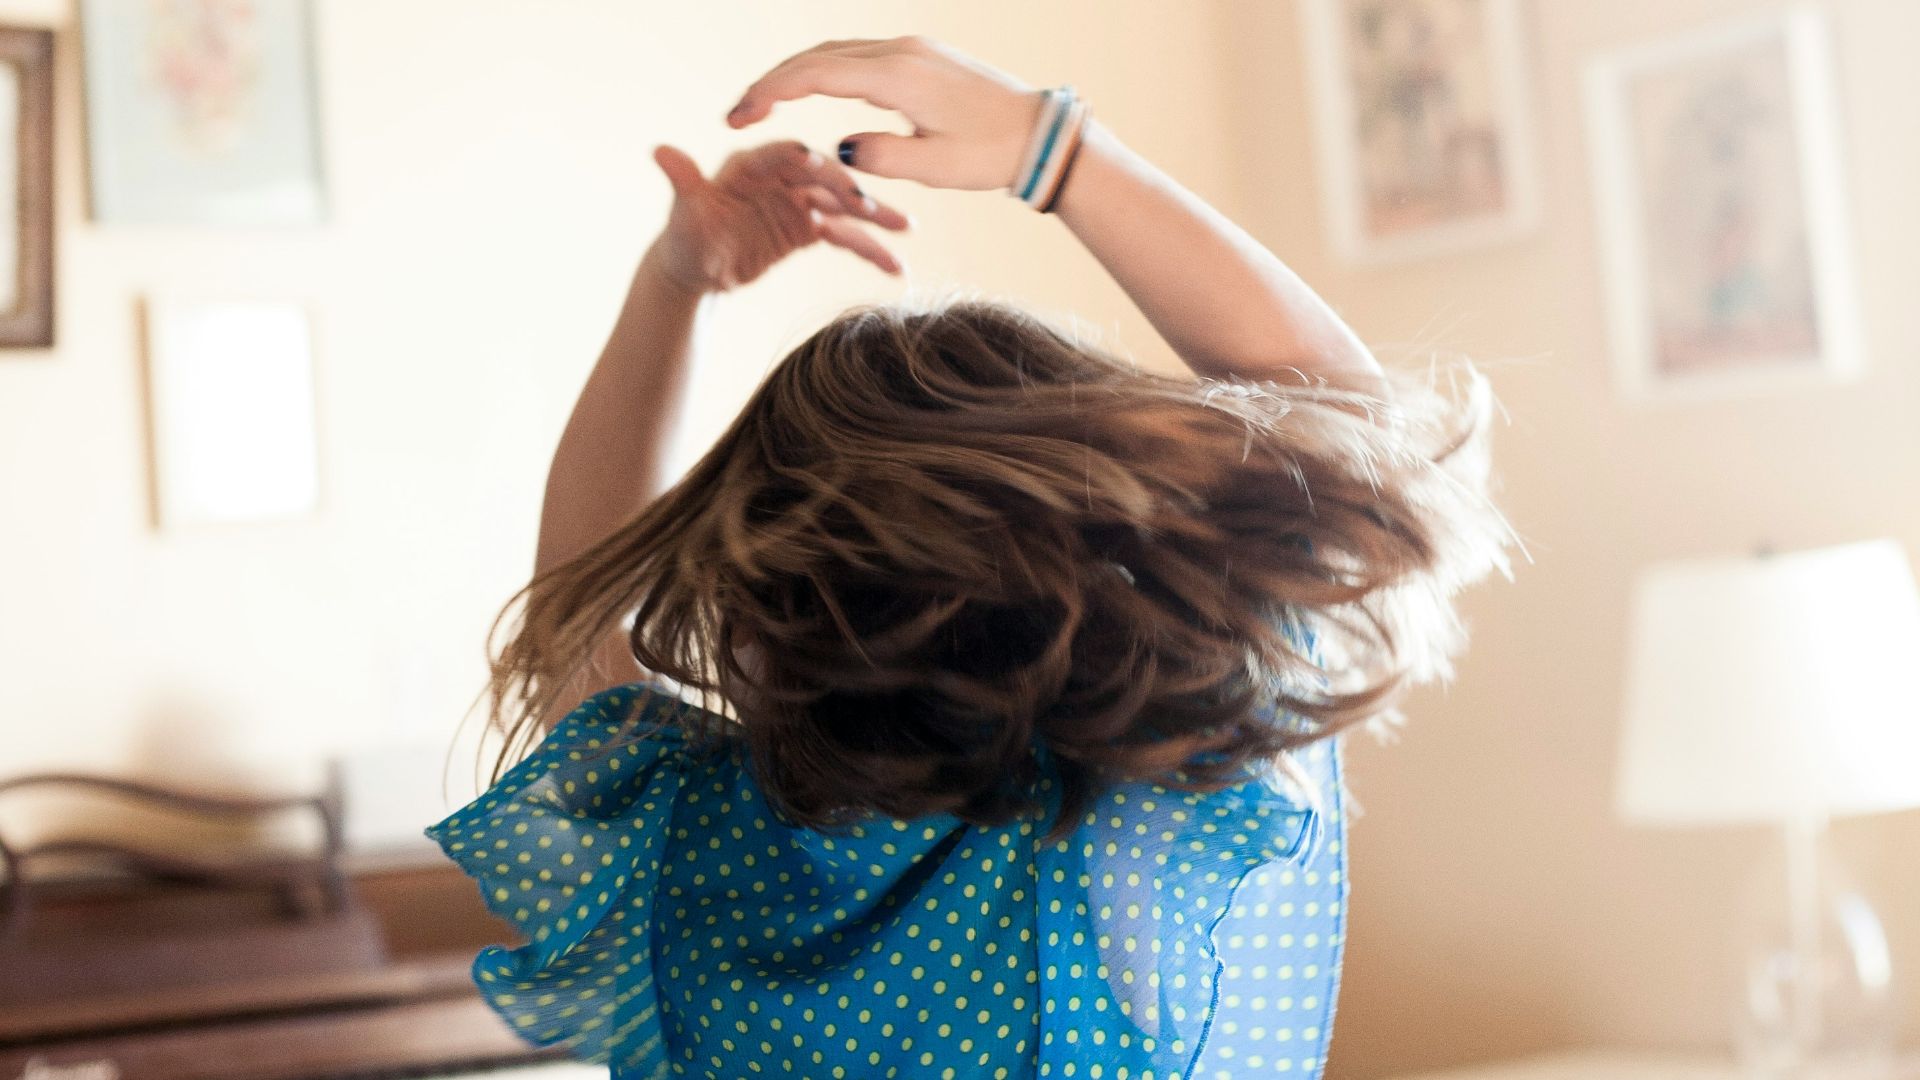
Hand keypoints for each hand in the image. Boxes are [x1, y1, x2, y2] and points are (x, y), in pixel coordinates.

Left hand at [649, 139, 911, 293]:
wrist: (697, 271)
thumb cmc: (686, 239)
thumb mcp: (686, 214)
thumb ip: (683, 182)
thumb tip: (660, 151)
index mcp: (752, 165)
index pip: (780, 157)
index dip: (799, 160)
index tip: (820, 162)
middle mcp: (782, 177)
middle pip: (821, 179)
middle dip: (847, 190)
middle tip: (868, 207)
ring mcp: (800, 201)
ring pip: (842, 207)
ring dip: (874, 218)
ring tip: (905, 228)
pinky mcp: (810, 227)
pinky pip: (844, 236)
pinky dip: (869, 250)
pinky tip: (895, 267)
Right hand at [725, 36, 1043, 191]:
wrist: (1042, 134)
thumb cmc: (994, 155)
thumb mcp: (934, 167)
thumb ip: (881, 157)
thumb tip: (841, 150)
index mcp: (897, 77)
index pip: (814, 75)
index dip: (770, 92)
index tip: (739, 115)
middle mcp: (900, 52)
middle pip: (817, 57)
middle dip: (772, 82)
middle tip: (738, 112)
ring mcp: (911, 49)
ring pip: (836, 52)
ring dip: (796, 74)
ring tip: (766, 103)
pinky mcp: (920, 56)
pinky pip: (858, 56)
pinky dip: (825, 71)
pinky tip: (812, 91)